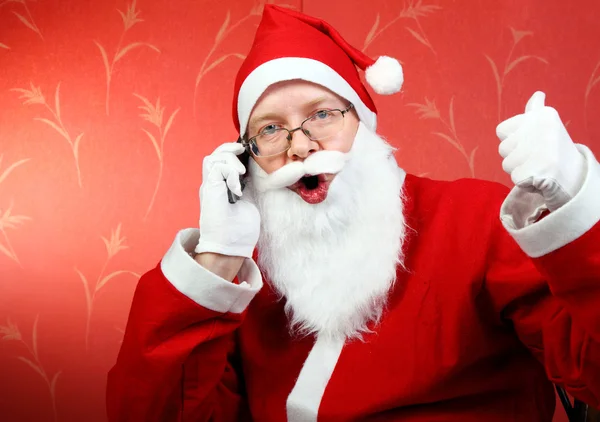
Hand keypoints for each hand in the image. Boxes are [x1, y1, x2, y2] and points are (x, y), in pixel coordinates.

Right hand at [195, 143, 259, 258]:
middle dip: (228, 149)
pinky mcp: (209, 190)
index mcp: (220, 189)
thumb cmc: (239, 231)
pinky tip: (238, 186)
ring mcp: (209, 187)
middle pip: (213, 156)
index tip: (248, 156)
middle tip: (243, 151)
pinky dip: (230, 170)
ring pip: (211, 158)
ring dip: (229, 158)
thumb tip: (252, 176)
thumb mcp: (247, 203)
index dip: (232, 154)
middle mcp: (212, 186)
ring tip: (241, 173)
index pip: (220, 162)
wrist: (230, 248)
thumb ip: (246, 188)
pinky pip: (216, 166)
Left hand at [496, 91, 585, 211]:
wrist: (575, 175)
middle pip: (502, 149)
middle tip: (535, 157)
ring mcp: (541, 149)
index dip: (512, 140)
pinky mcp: (538, 169)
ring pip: (506, 164)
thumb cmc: (554, 149)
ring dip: (518, 170)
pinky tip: (538, 178)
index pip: (501, 130)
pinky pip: (514, 177)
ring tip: (537, 167)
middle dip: (515, 157)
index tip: (529, 143)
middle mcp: (542, 128)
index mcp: (543, 115)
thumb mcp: (547, 125)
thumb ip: (535, 111)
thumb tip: (537, 94)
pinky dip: (524, 182)